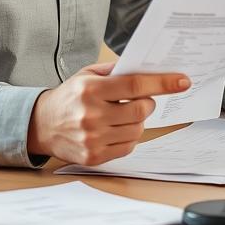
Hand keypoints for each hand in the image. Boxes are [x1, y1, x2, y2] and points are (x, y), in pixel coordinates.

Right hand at [27, 61, 190, 164]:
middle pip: (140, 111)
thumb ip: (117, 70)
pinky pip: (128, 147)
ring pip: (137, 131)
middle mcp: (91, 115)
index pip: (135, 85)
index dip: (162, 83)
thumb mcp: (88, 74)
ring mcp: (92, 139)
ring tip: (124, 114)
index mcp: (91, 90)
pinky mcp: (94, 157)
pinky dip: (129, 137)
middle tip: (141, 100)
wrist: (42, 125)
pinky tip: (116, 129)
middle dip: (147, 104)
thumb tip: (148, 67)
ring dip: (138, 121)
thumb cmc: (70, 96)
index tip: (182, 81)